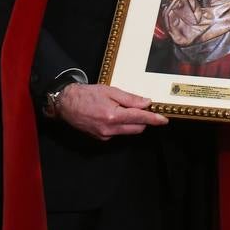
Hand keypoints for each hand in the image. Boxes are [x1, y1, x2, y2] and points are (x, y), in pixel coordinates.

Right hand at [49, 83, 167, 140]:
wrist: (66, 104)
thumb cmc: (87, 94)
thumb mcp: (110, 91)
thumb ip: (130, 98)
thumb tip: (146, 103)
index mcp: (113, 115)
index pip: (140, 118)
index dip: (154, 119)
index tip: (164, 120)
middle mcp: (110, 129)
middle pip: (137, 128)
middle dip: (143, 119)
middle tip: (141, 107)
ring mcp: (105, 136)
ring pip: (128, 131)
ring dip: (132, 123)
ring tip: (124, 109)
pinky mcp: (101, 138)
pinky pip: (118, 133)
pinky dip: (122, 125)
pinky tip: (113, 115)